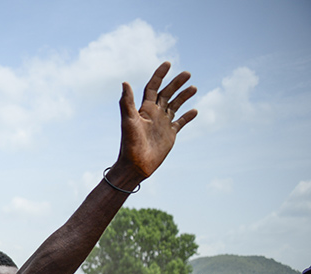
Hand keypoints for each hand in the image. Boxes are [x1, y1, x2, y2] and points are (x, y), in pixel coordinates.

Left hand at [112, 62, 197, 183]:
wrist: (135, 165)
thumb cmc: (129, 144)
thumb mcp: (128, 121)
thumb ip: (127, 102)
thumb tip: (124, 82)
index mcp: (144, 109)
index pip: (153, 87)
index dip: (159, 75)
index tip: (168, 63)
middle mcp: (154, 114)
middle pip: (166, 94)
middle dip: (176, 83)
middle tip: (188, 73)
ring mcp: (162, 124)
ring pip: (175, 106)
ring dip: (183, 96)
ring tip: (194, 87)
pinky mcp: (169, 135)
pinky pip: (180, 122)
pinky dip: (187, 116)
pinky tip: (194, 110)